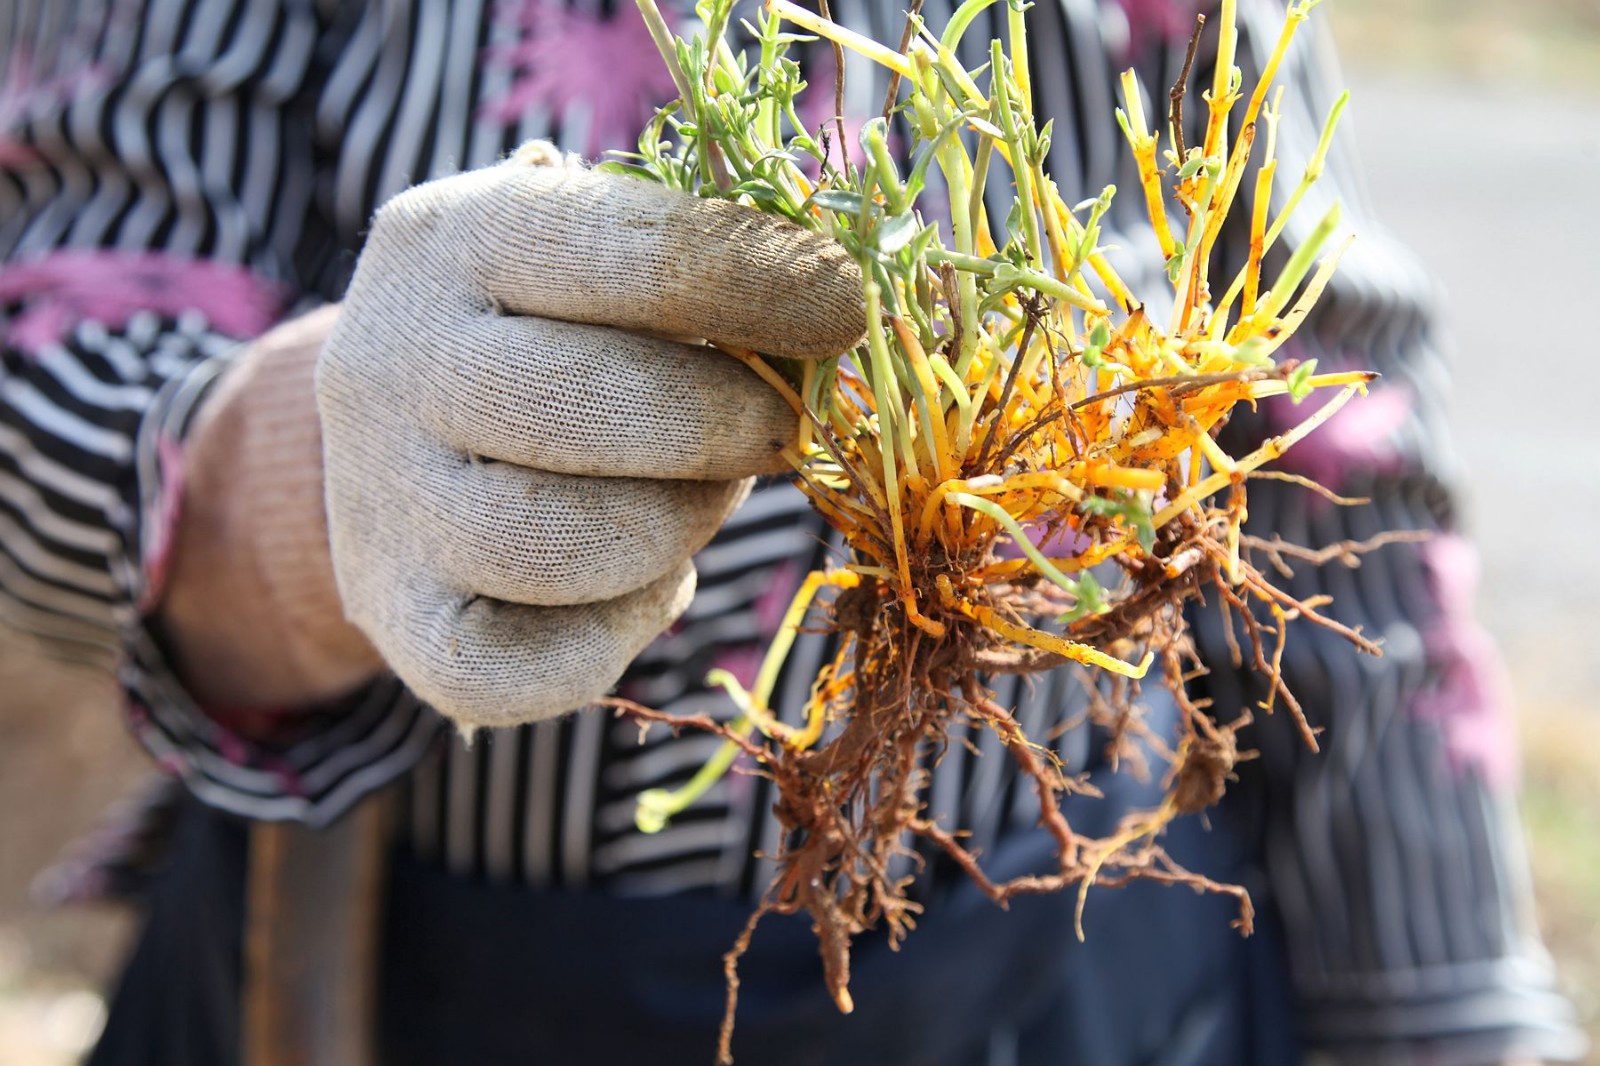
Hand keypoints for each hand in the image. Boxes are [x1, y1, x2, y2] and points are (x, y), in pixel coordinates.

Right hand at [314, 143, 862, 726]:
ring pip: (561, 545)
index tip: (844, 310)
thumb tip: (827, 295)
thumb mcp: (585, 254)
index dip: (759, 282)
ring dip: (677, 528)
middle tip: (777, 428)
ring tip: (700, 498)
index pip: (628, 252)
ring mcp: (383, 501)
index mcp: (454, 241)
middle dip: (728, 424)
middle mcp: (393, 363)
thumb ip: (686, 262)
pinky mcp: (394, 618)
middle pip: (596, 407)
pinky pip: (515, 670)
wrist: (391, 436)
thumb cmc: (538, 330)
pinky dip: (617, 635)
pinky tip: (650, 584)